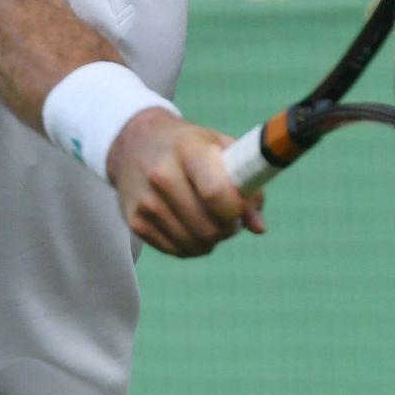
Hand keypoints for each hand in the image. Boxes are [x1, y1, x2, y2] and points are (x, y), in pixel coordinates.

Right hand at [106, 108, 266, 256]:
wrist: (137, 143)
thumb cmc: (190, 147)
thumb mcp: (221, 148)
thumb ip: (246, 183)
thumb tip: (258, 227)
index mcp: (187, 148)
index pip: (216, 192)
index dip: (236, 209)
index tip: (241, 208)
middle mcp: (160, 174)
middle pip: (208, 227)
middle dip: (228, 228)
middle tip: (230, 217)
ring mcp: (145, 201)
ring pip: (195, 244)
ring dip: (212, 239)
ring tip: (211, 219)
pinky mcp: (136, 222)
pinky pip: (178, 251)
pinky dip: (193, 245)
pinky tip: (192, 225)